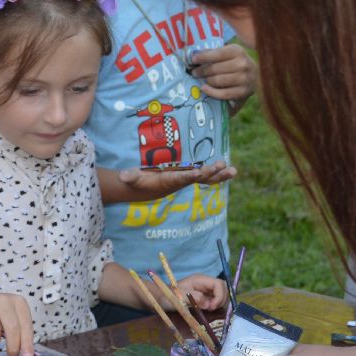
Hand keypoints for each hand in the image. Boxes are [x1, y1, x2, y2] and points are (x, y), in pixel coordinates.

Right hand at [114, 159, 235, 200]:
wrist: (145, 190)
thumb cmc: (138, 182)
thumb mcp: (131, 178)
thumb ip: (129, 177)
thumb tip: (123, 176)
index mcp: (167, 181)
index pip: (179, 179)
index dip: (189, 176)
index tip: (199, 173)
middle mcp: (180, 182)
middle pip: (197, 178)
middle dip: (210, 173)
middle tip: (222, 166)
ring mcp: (186, 180)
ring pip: (205, 178)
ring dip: (219, 174)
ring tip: (233, 170)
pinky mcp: (189, 177)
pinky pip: (206, 176)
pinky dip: (218, 174)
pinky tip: (230, 170)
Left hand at [172, 273, 228, 313]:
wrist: (162, 299)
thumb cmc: (169, 296)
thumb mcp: (179, 297)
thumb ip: (194, 298)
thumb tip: (208, 303)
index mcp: (200, 279)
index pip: (219, 284)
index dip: (219, 295)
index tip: (211, 307)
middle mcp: (205, 283)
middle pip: (223, 287)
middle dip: (221, 299)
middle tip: (211, 309)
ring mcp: (205, 289)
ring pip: (222, 293)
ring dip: (219, 302)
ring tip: (209, 309)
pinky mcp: (205, 296)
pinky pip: (216, 298)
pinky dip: (216, 304)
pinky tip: (208, 309)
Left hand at [189, 44, 257, 101]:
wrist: (255, 78)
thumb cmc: (235, 64)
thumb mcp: (227, 54)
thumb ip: (213, 53)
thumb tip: (194, 55)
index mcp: (238, 51)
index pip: (217, 54)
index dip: (203, 57)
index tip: (192, 60)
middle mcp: (243, 64)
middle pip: (215, 68)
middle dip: (201, 71)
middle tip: (194, 73)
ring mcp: (245, 78)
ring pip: (218, 81)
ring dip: (206, 81)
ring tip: (200, 80)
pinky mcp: (244, 92)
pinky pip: (223, 93)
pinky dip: (211, 92)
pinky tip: (204, 88)